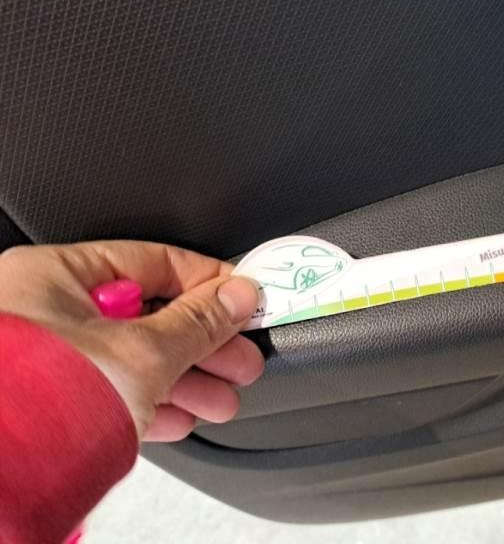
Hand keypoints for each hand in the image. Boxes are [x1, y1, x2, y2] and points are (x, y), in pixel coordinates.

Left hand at [0, 241, 262, 441]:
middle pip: (149, 314)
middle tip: (240, 355)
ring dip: (188, 379)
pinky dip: (154, 402)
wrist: (4, 478)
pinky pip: (116, 391)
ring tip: (223, 398)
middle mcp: (45, 311)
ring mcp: (47, 359)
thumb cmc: (39, 401)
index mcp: (55, 276)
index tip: (243, 297)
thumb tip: (237, 298)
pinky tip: (183, 416)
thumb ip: (199, 321)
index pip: (152, 261)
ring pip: (136, 357)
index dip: (207, 281)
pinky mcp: (53, 400)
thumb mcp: (144, 351)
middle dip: (205, 343)